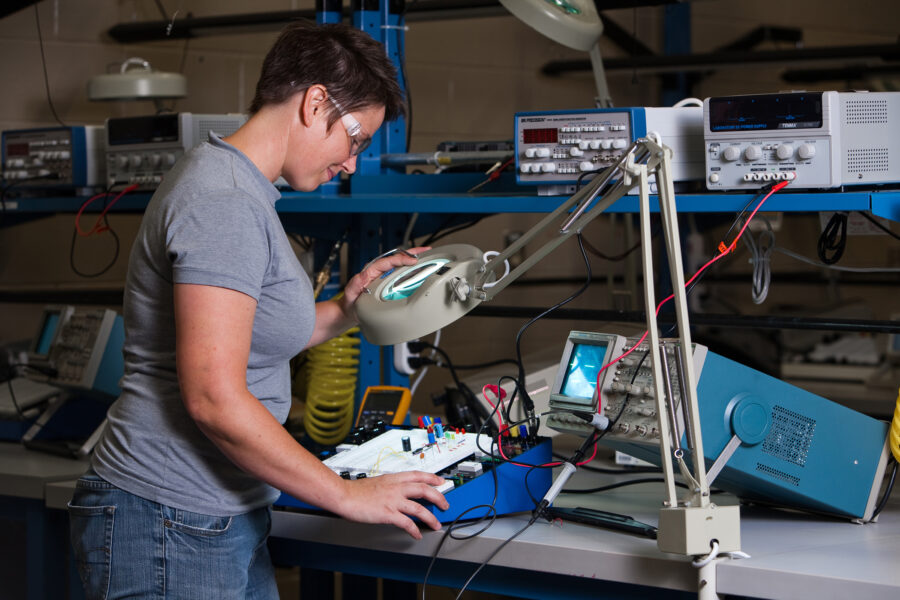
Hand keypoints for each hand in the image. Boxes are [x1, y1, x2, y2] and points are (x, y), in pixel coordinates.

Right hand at [332, 470, 449, 538]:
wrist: (344, 496)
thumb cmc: (356, 490)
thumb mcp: (377, 482)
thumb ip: (390, 486)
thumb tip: (397, 491)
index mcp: (394, 478)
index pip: (418, 475)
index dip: (432, 478)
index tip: (440, 481)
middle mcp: (396, 488)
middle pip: (424, 490)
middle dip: (438, 497)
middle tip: (445, 504)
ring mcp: (393, 501)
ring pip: (419, 508)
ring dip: (430, 517)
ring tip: (436, 524)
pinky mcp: (388, 513)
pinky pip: (406, 523)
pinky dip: (414, 530)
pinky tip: (417, 534)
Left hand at [343, 246, 430, 306]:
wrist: (350, 310)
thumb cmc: (350, 301)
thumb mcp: (351, 292)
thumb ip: (355, 283)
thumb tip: (363, 274)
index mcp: (371, 271)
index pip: (389, 261)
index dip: (402, 259)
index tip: (413, 260)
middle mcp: (379, 271)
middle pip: (398, 259)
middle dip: (412, 253)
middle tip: (426, 250)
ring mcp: (385, 277)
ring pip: (401, 265)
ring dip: (414, 260)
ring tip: (427, 257)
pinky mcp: (389, 283)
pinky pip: (402, 275)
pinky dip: (412, 271)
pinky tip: (421, 270)